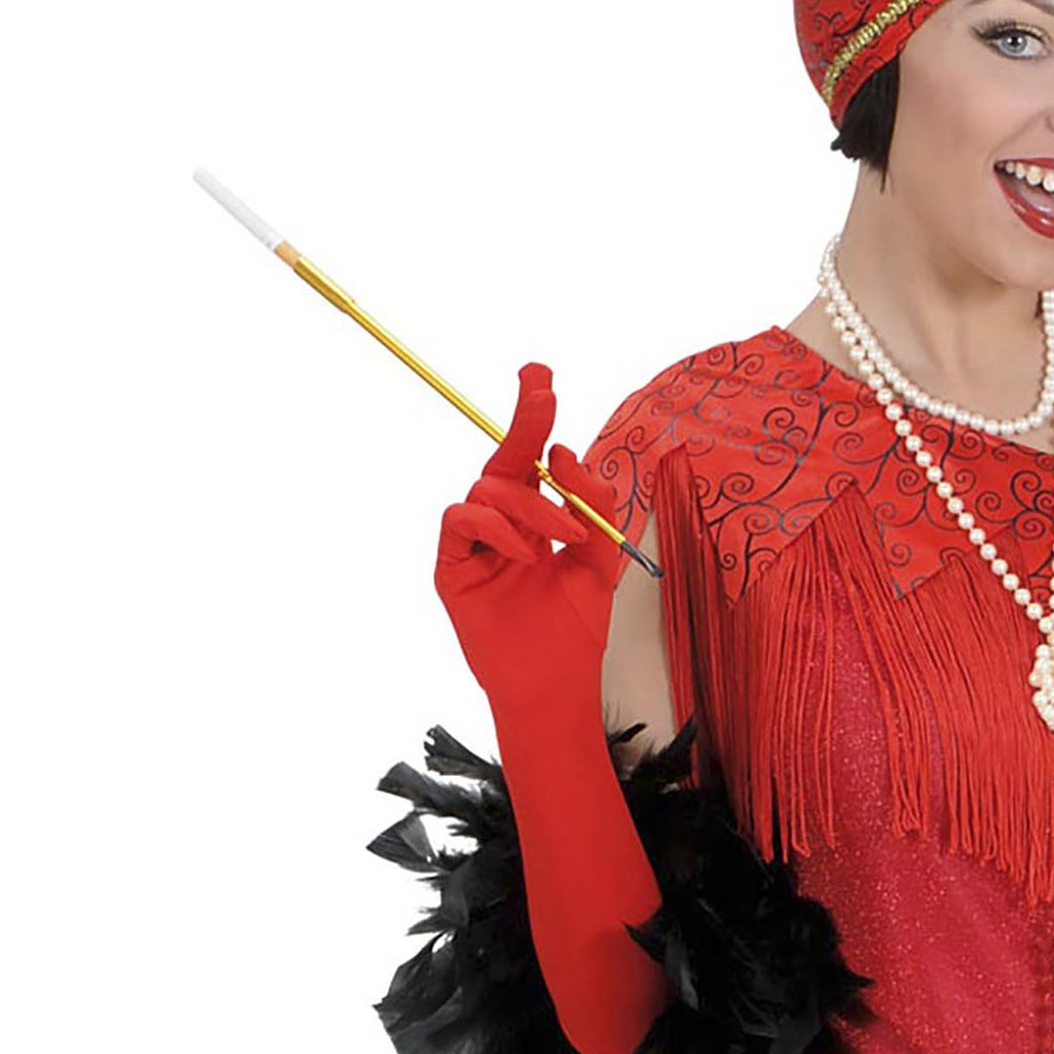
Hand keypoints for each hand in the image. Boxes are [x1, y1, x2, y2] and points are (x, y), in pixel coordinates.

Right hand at [434, 361, 629, 719]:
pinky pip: (462, 520)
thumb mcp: (602, 554)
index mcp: (538, 515)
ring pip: (488, 487)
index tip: (540, 374)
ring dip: (531, 505)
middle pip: (503, 456)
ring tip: (562, 538)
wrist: (557, 680)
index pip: (531, 455)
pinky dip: (497, 527)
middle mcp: (503, 521)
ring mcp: (475, 542)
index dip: (531, 413)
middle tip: (544, 393)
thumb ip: (591, 502)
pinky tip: (525, 552)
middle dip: (523, 418)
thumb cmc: (576, 624)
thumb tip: (564, 451)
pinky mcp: (452, 566)